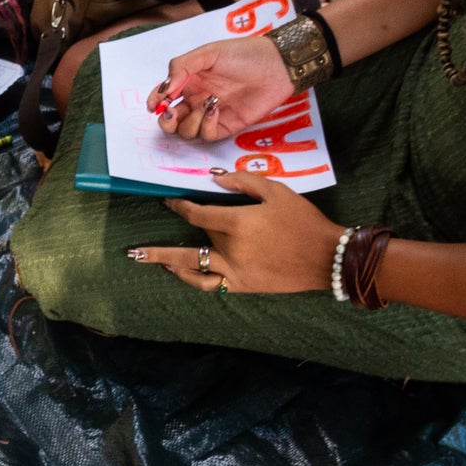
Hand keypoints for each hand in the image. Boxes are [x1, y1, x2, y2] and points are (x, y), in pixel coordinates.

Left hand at [128, 170, 343, 293]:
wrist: (325, 257)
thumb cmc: (303, 220)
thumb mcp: (277, 191)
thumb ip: (243, 182)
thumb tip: (214, 179)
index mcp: (239, 223)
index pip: (197, 214)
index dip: (180, 206)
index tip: (168, 200)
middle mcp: (231, 249)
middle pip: (197, 235)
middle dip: (176, 227)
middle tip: (144, 232)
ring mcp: (234, 270)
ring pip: (191, 266)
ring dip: (163, 260)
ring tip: (140, 257)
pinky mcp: (241, 286)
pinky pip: (208, 283)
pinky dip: (190, 277)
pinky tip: (176, 271)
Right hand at [148, 33, 294, 142]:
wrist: (276, 66)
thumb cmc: (244, 54)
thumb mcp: (208, 52)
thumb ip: (181, 67)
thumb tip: (164, 88)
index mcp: (189, 81)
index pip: (163, 96)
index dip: (155, 102)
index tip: (155, 104)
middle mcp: (196, 99)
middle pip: (170, 120)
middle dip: (167, 120)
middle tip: (172, 112)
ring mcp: (210, 114)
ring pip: (186, 131)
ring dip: (190, 120)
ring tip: (207, 103)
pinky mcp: (225, 126)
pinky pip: (206, 135)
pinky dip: (206, 126)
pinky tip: (215, 109)